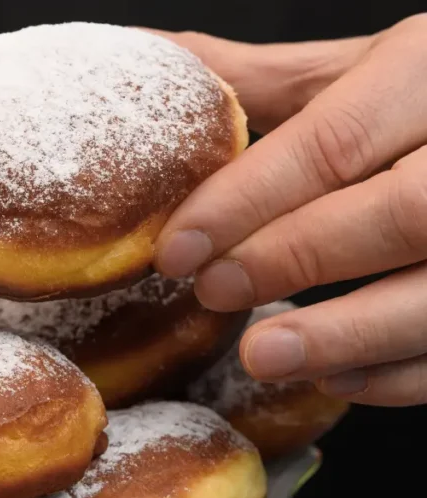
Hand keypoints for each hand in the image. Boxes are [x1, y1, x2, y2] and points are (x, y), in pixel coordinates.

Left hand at [150, 14, 426, 405]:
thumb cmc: (426, 96)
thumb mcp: (357, 72)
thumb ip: (260, 81)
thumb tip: (152, 63)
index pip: (334, 142)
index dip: (247, 200)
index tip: (176, 248)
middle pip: (400, 211)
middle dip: (294, 258)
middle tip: (212, 291)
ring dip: (347, 334)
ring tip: (264, 356)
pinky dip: (400, 373)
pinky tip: (334, 379)